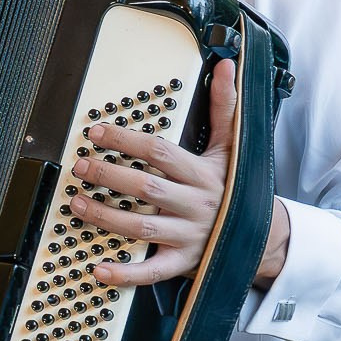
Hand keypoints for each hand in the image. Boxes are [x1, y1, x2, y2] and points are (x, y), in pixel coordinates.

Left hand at [68, 59, 287, 286]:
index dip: (126, 141)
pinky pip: (151, 272)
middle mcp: (194, 205)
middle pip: (146, 188)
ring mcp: (188, 236)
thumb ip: (224, 107)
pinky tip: (98, 268)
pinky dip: (124, 273)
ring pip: (141, 227)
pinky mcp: (183, 263)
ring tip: (76, 203)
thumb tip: (226, 67)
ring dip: (105, 217)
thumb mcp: (232, 148)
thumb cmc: (236, 187)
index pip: (159, 153)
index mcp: (202, 174)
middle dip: (109, 176)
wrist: (263, 236)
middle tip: (80, 166)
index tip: (96, 133)